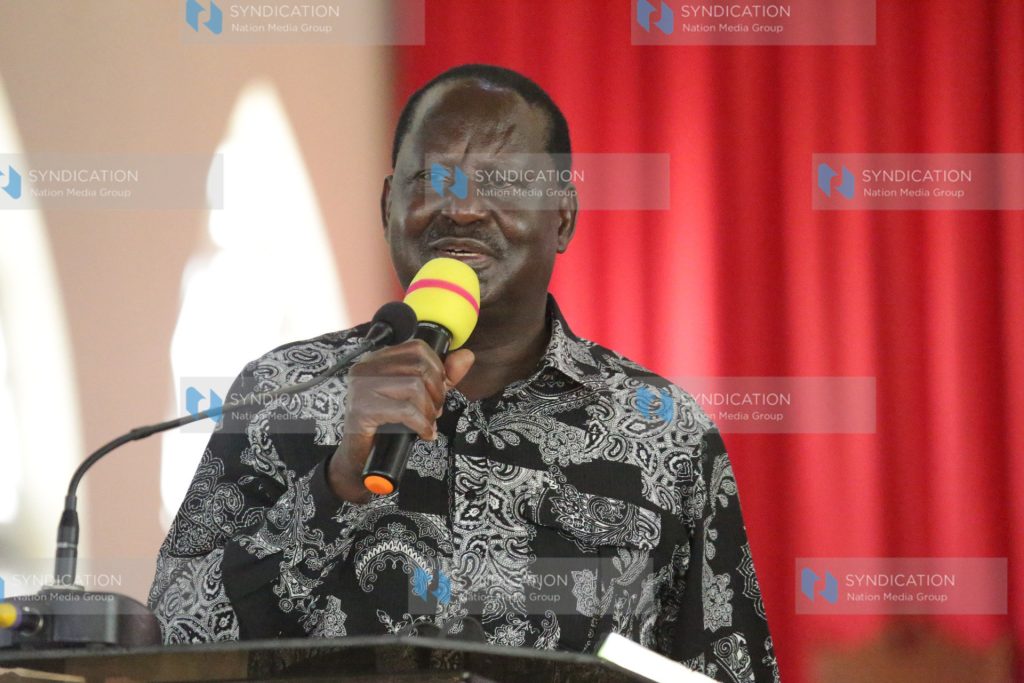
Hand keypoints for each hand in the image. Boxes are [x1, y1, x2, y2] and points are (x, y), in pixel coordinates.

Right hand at [327, 340, 473, 502]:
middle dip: (436, 392)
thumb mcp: (421, 397)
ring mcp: (361, 387)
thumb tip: (466, 356)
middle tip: (435, 411)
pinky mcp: (361, 409)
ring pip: (415, 387)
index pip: (417, 348)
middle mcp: (366, 368)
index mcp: (378, 359)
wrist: (360, 459)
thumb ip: (444, 376)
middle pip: (419, 367)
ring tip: (427, 423)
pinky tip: (424, 434)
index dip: (437, 370)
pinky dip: (422, 424)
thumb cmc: (388, 425)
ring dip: (429, 410)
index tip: (438, 391)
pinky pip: (405, 410)